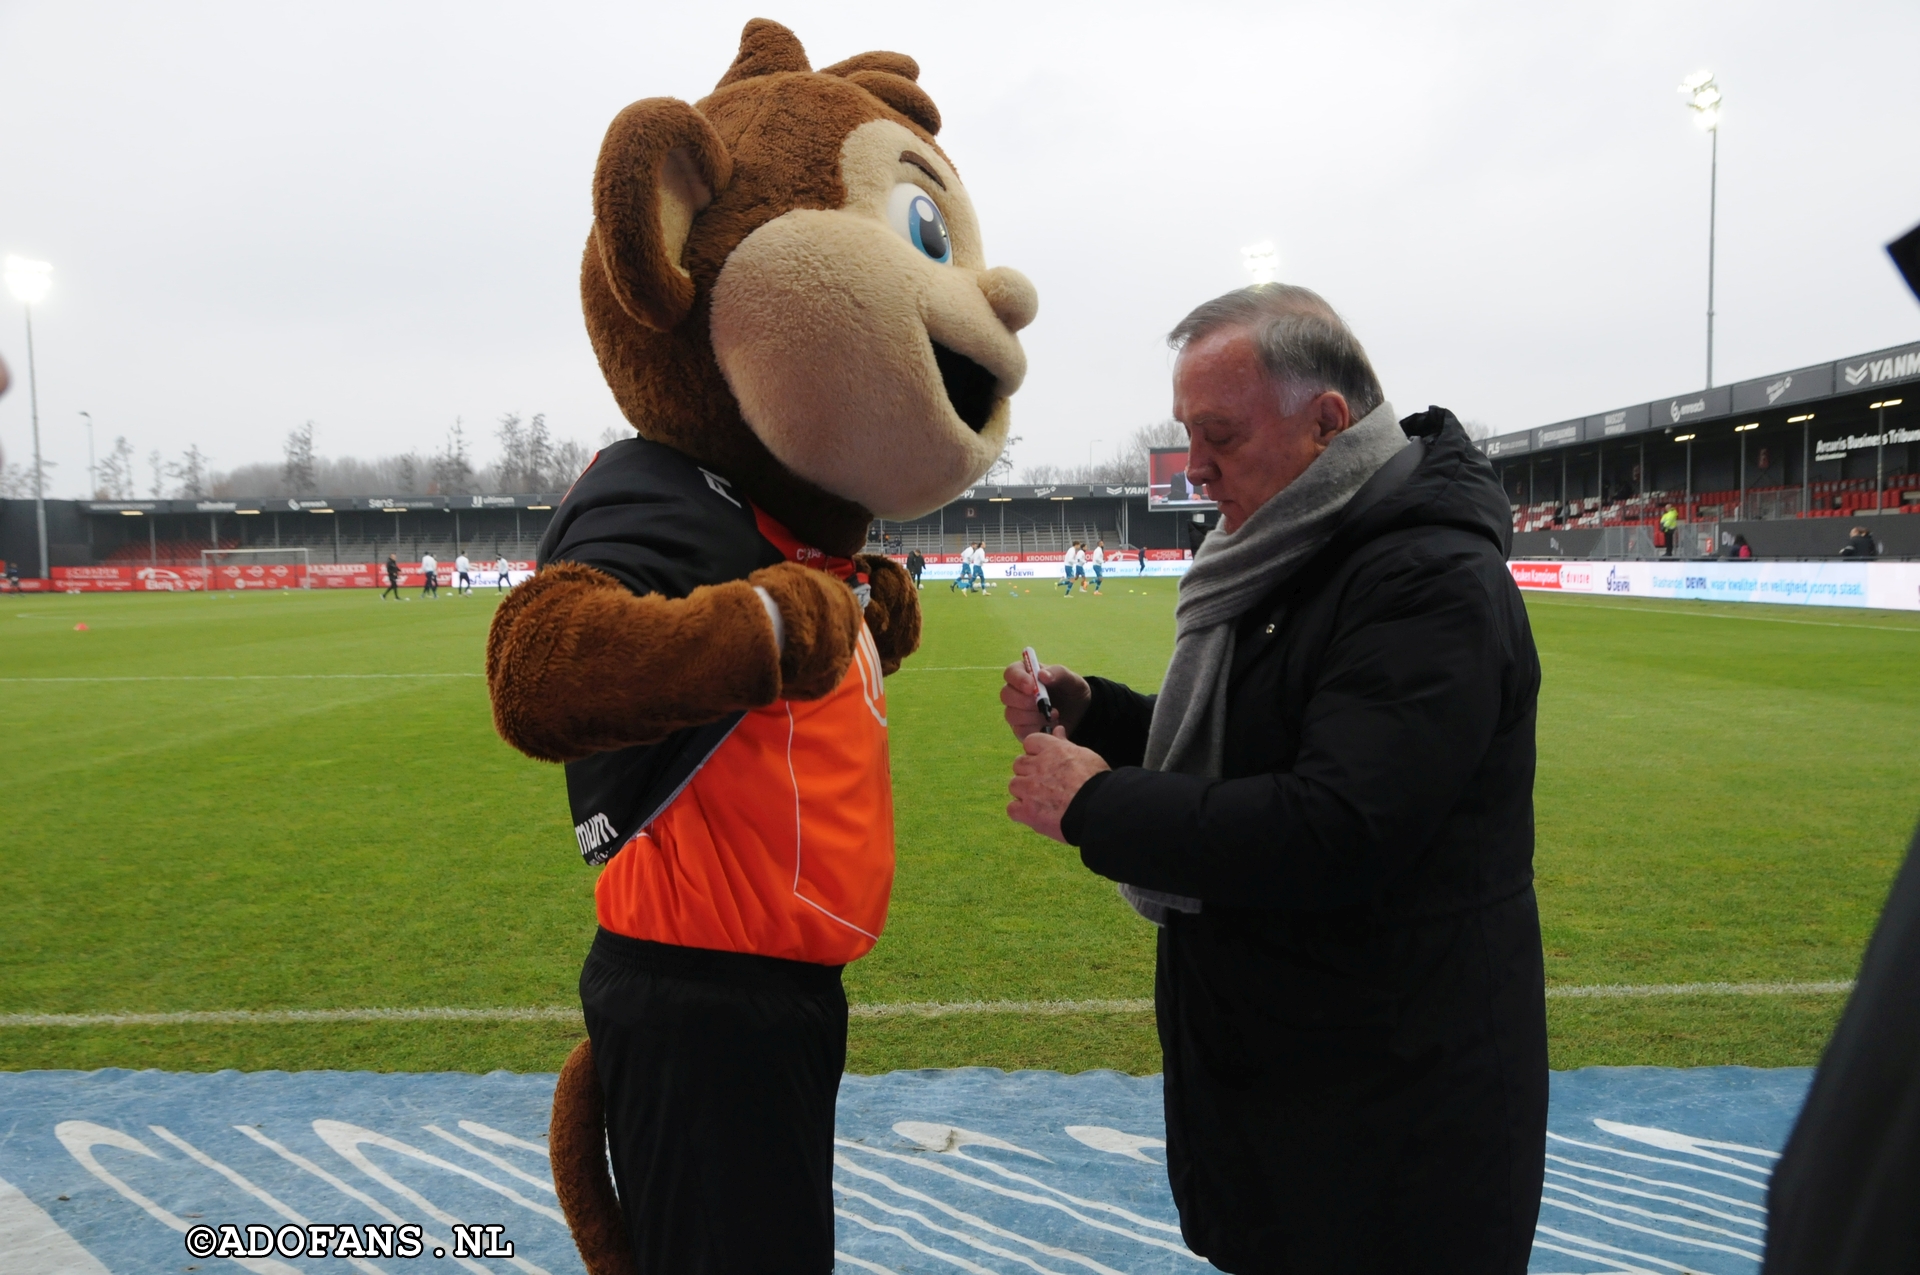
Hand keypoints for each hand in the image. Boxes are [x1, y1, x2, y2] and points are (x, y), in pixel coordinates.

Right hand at [1000, 660, 1089, 740]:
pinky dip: (1035, 730)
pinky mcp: (1021, 729)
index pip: (1011, 673)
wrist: (1079, 713)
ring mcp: (1017, 712)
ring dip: (1032, 717)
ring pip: (1011, 715)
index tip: (1032, 687)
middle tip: (1043, 704)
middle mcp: (1016, 692)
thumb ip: (1057, 673)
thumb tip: (1042, 675)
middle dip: (1024, 701)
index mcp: (1025, 674)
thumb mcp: (1070, 679)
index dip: (1018, 679)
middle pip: (1006, 695)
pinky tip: (1050, 726)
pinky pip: (1020, 731)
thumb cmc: (1071, 691)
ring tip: (1053, 714)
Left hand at [1008, 728, 1108, 842]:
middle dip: (1028, 772)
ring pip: (1014, 784)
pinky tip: (1033, 814)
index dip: (1034, 752)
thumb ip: (1065, 744)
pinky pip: (1012, 808)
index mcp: (1052, 750)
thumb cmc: (1097, 782)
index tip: (1042, 761)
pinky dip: (1020, 812)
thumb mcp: (1084, 755)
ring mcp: (1030, 789)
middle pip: (1019, 763)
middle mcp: (1038, 766)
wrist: (1099, 808)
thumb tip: (1058, 730)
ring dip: (1023, 791)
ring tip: (1040, 799)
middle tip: (1043, 782)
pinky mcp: (1028, 811)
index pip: (1030, 742)